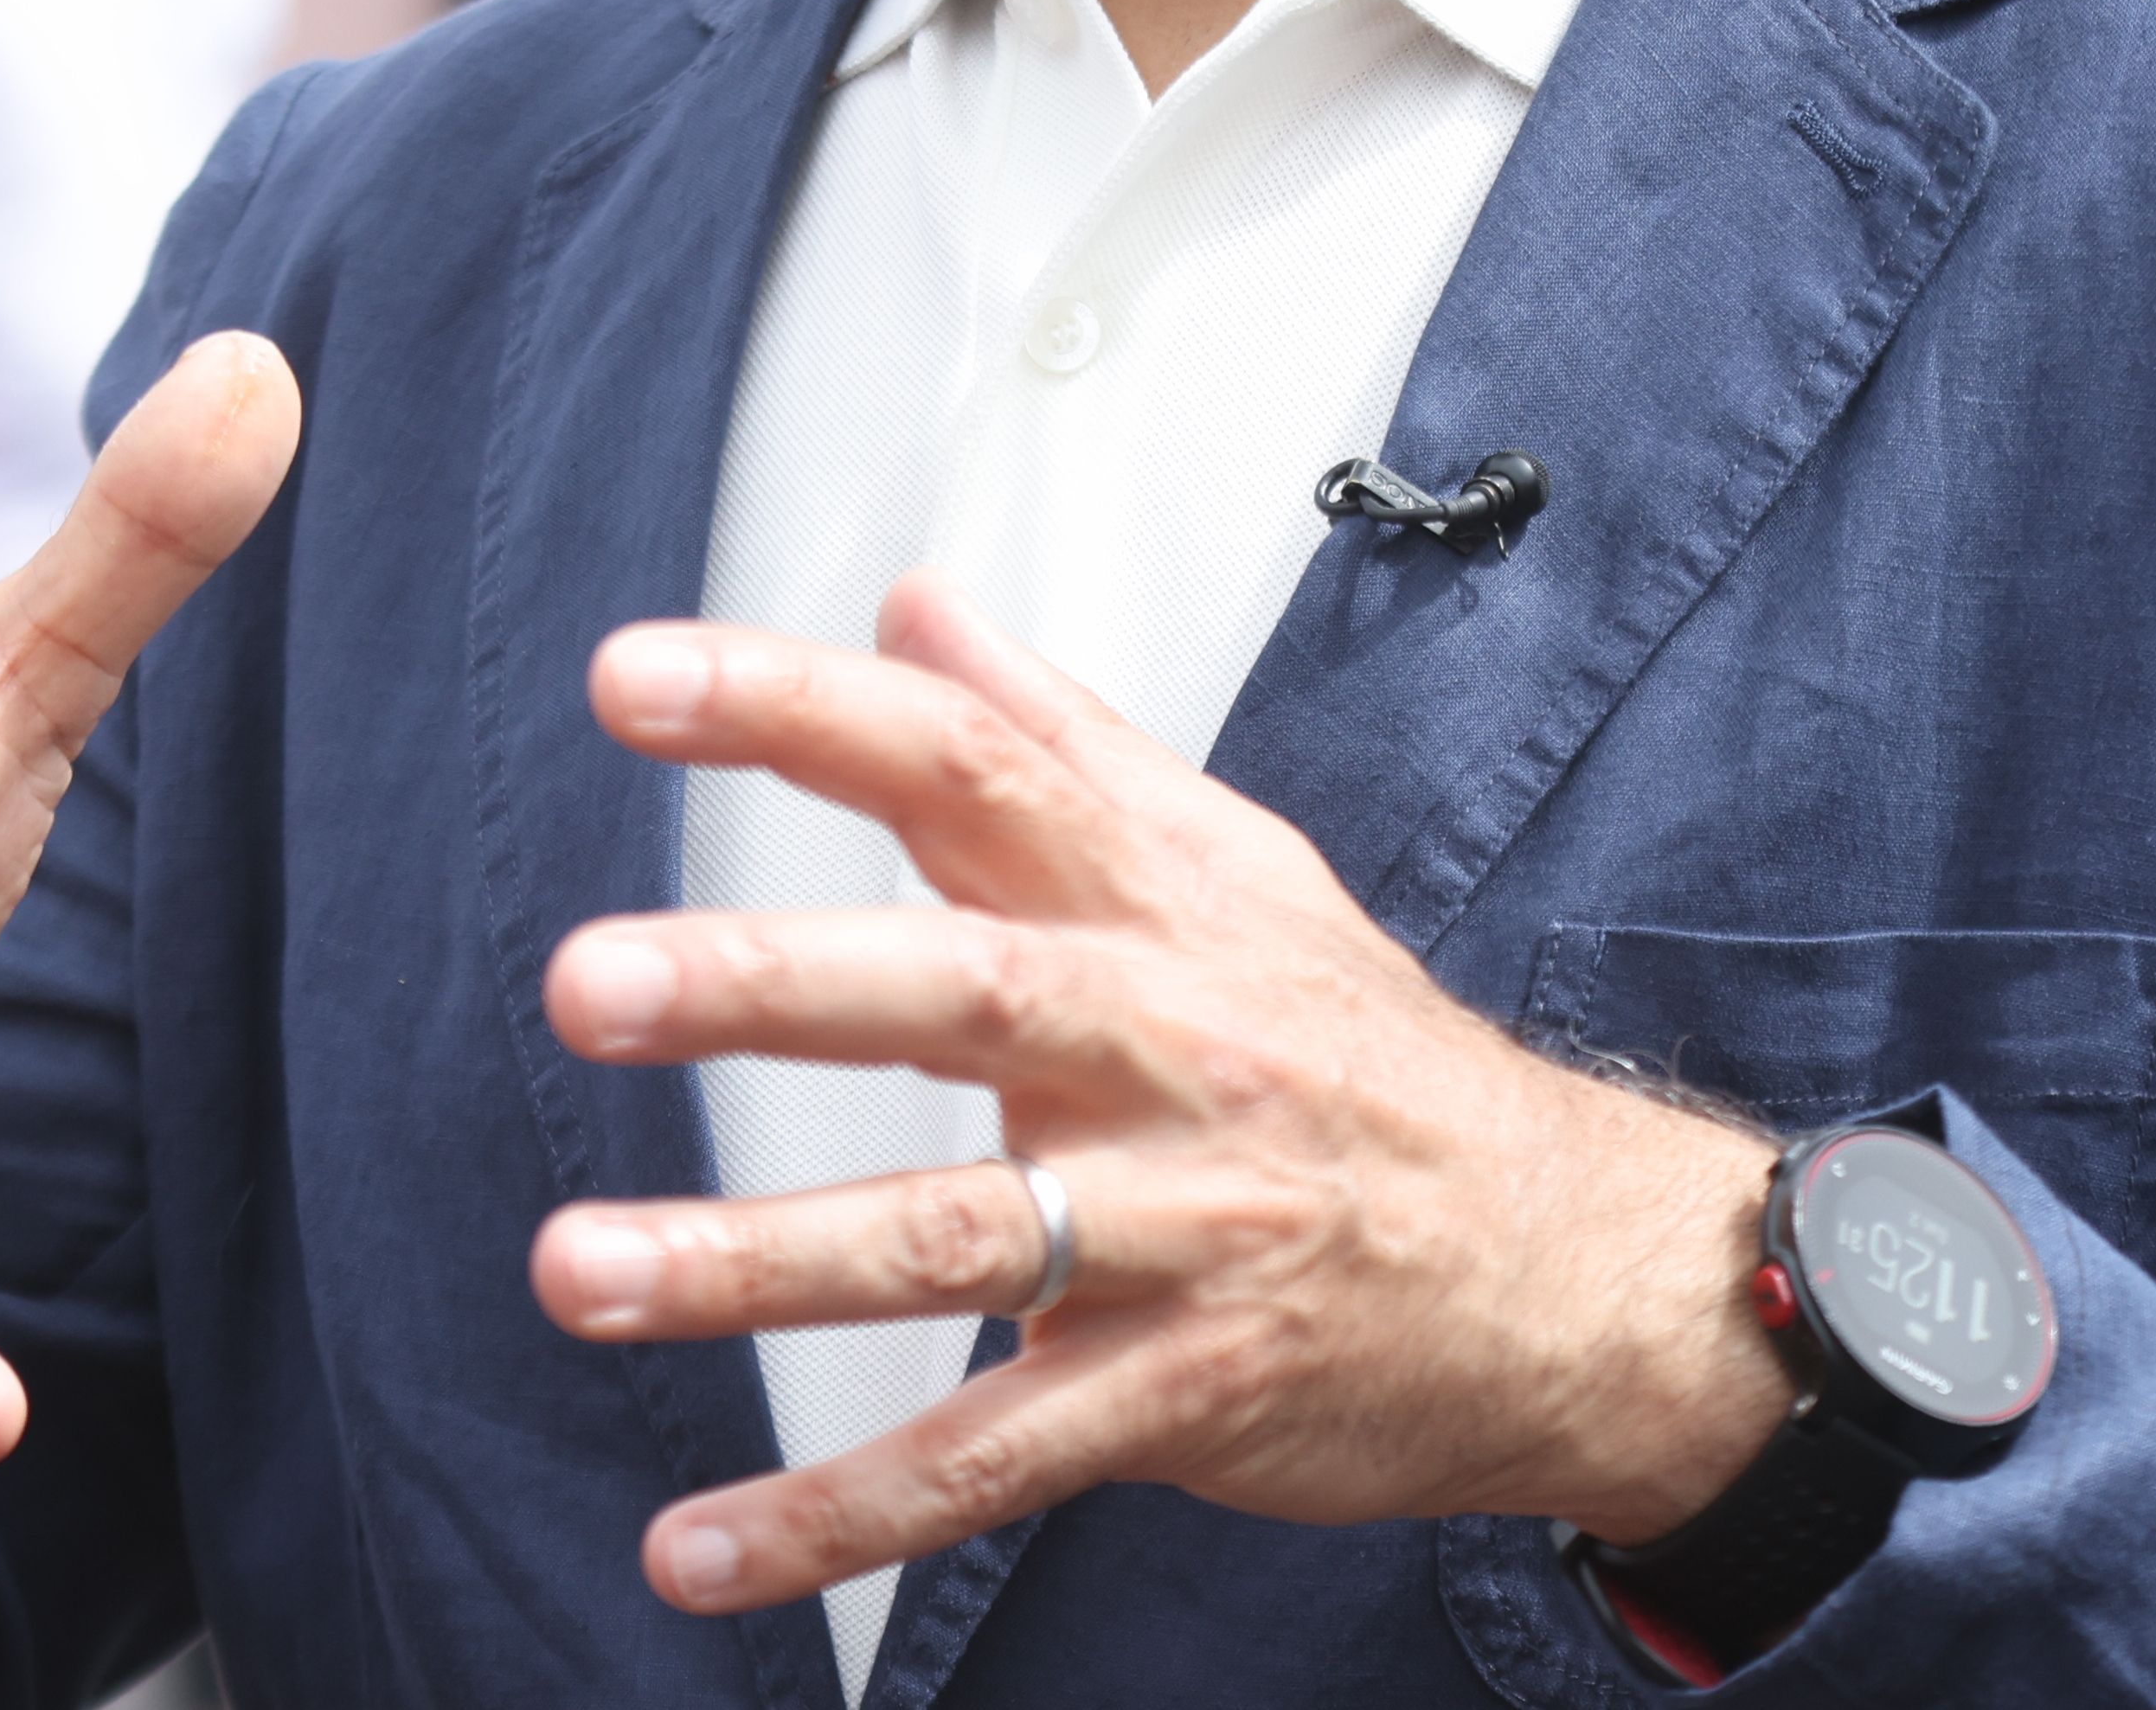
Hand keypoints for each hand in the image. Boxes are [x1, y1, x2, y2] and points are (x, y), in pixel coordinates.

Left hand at [531, 575, 1794, 1619]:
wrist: (1577, 1272)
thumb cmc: (1368, 1060)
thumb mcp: (1240, 864)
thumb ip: (1058, 737)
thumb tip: (911, 607)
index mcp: (1156, 905)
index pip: (970, 769)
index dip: (802, 712)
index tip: (632, 680)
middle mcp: (1162, 1046)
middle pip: (957, 990)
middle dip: (767, 982)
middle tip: (590, 981)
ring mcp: (1175, 1228)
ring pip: (951, 1238)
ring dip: (752, 1263)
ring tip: (578, 1268)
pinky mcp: (1181, 1392)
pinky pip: (993, 1460)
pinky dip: (841, 1516)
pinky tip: (700, 1547)